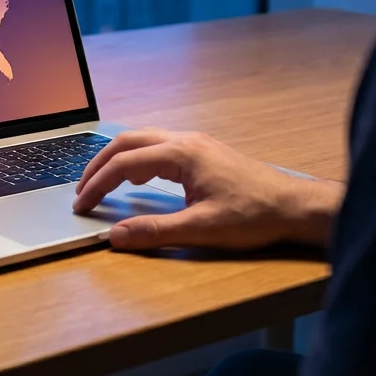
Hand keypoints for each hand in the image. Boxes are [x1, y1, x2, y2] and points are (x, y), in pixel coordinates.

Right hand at [73, 129, 343, 250]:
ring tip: (103, 184)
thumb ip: (155, 231)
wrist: (294, 206)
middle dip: (99, 164)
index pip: (124, 163)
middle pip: (128, 141)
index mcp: (181, 154)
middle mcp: (186, 140)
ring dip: (118, 159)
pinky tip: (140, 179)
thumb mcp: (201, 229)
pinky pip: (160, 145)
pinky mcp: (205, 151)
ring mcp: (197, 142)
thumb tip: (116, 236)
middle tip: (82, 190)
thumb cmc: (254, 215)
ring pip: (144, 139)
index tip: (82, 205)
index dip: (97, 184)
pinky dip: (138, 159)